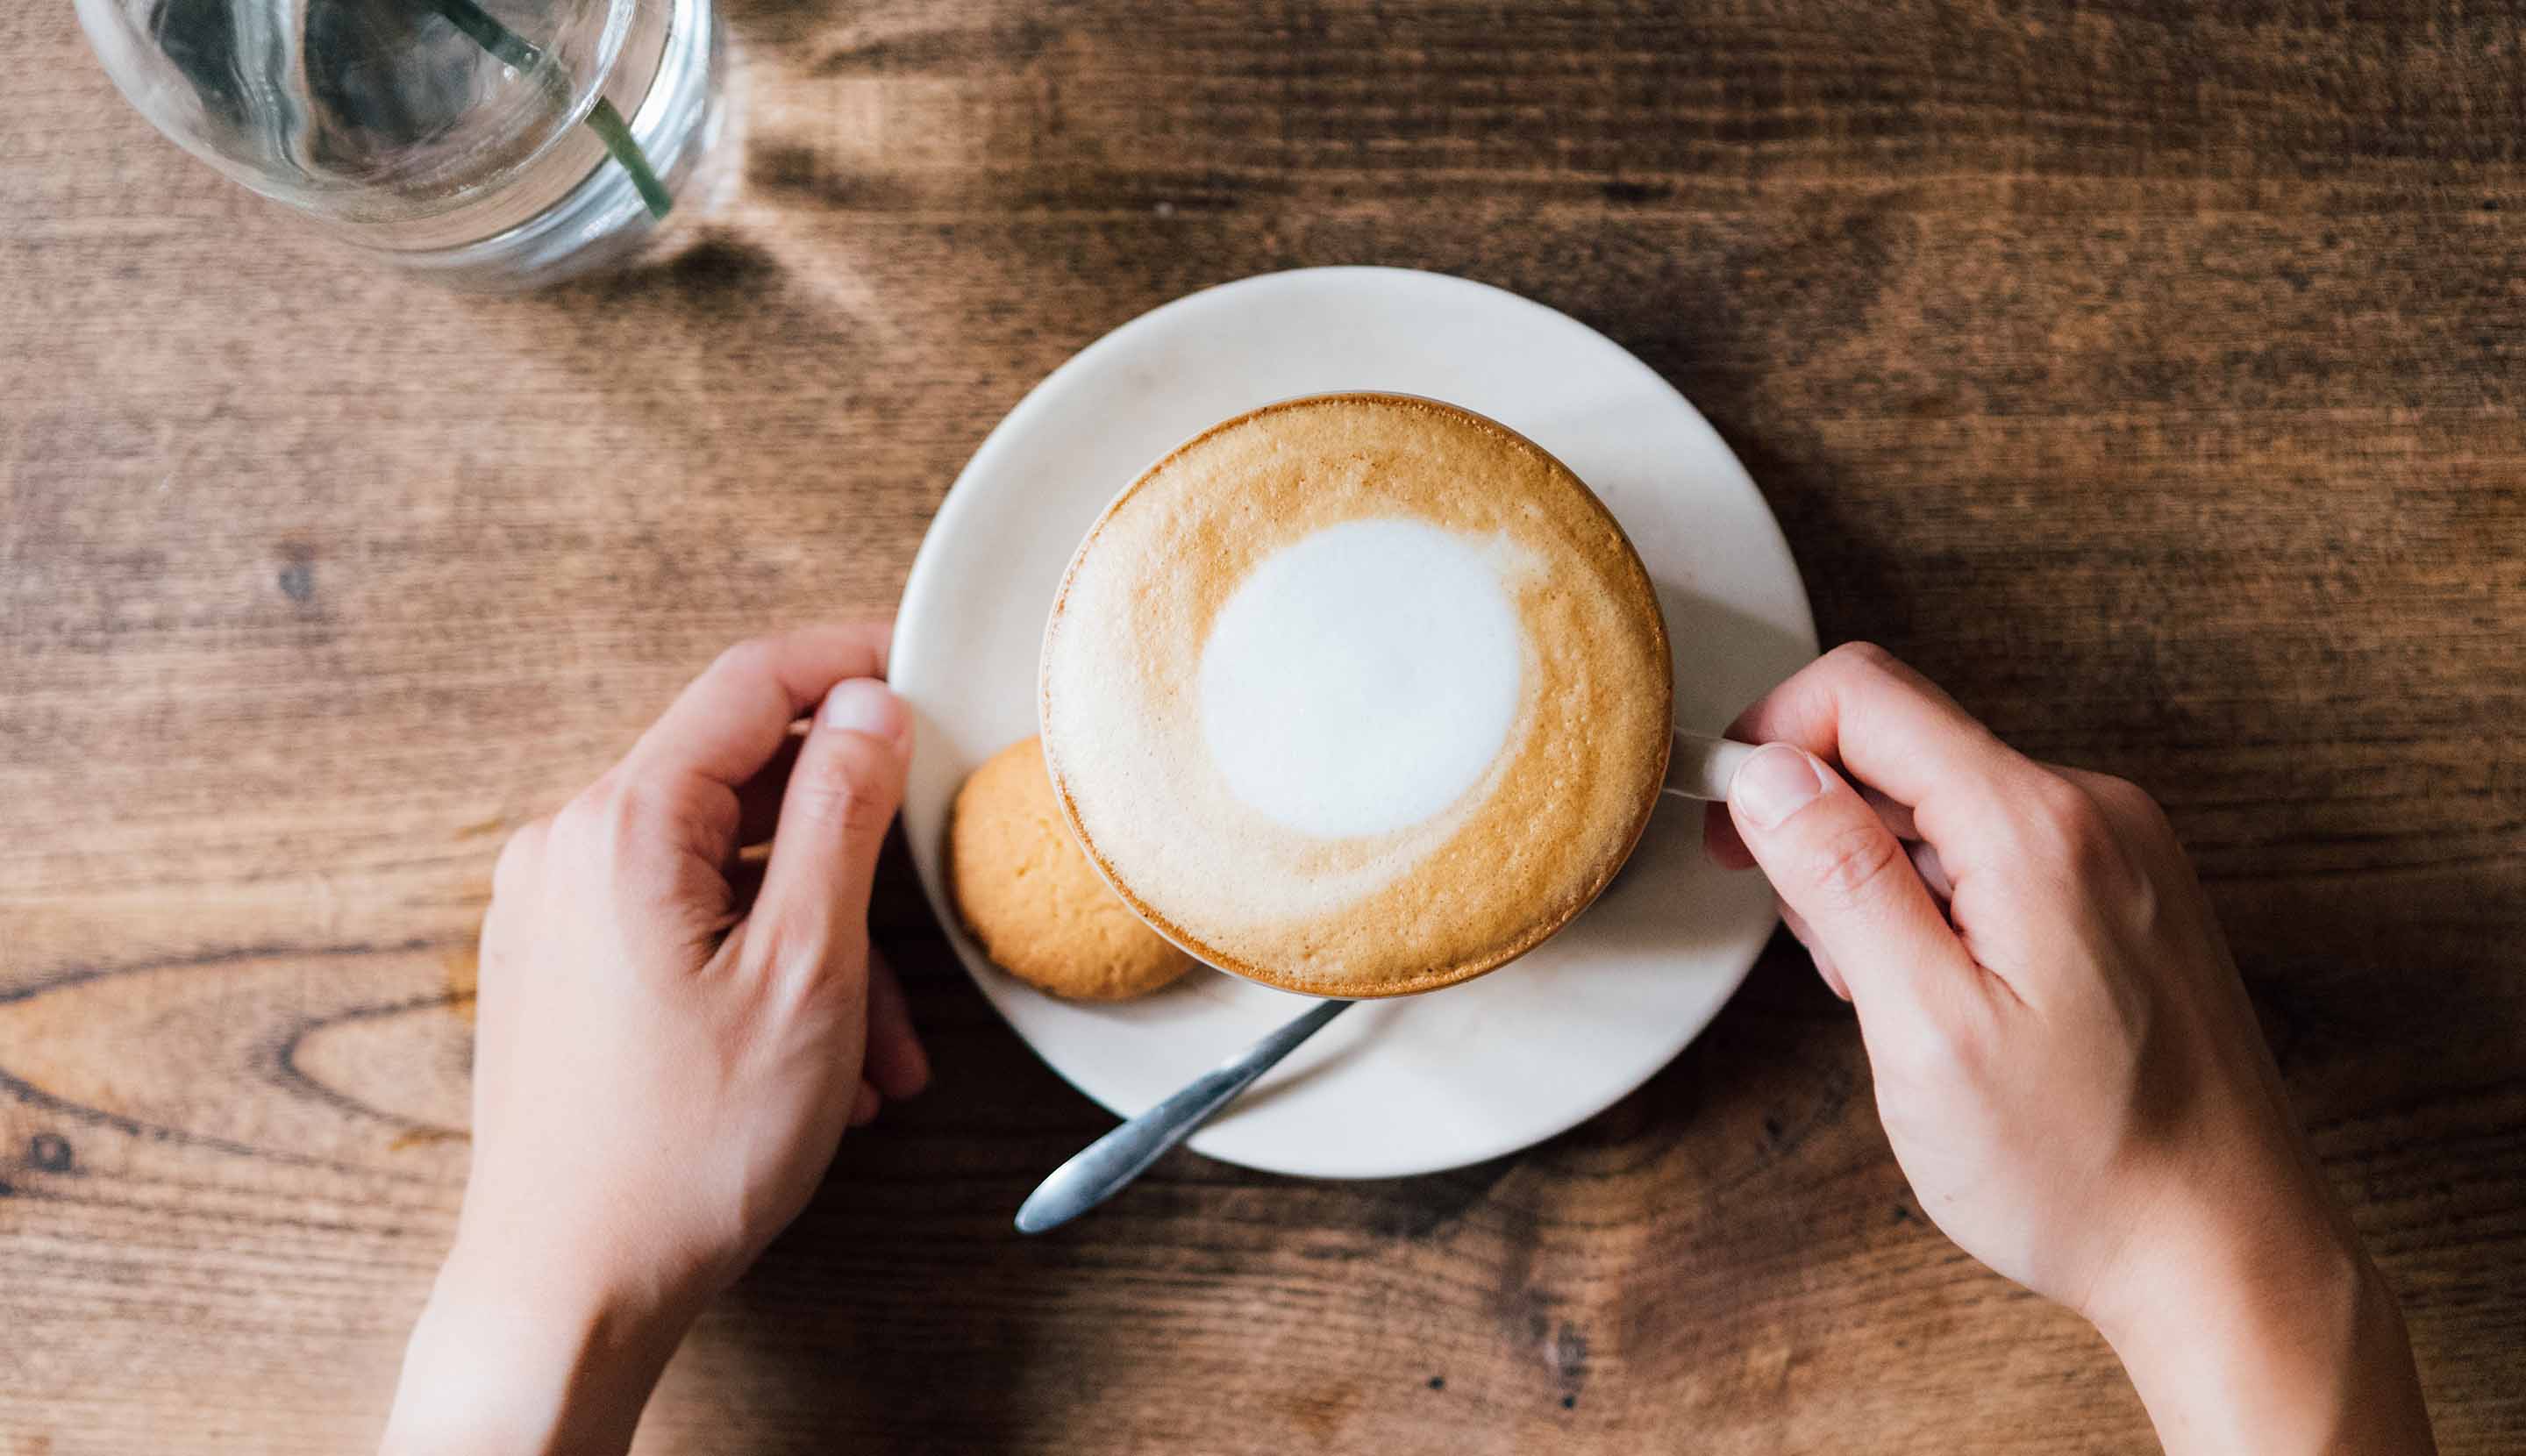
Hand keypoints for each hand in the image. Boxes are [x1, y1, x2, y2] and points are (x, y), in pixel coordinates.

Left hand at [382, 625, 929, 1455]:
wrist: (566, 1292)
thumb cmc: (685, 1150)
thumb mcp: (807, 971)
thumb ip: (843, 817)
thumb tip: (872, 706)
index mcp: (622, 825)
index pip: (753, 682)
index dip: (854, 662)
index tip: (931, 675)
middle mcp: (567, 846)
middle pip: (744, 786)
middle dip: (854, 857)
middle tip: (930, 927)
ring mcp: (552, 909)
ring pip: (724, 872)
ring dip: (822, 939)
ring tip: (882, 1053)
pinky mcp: (559, 967)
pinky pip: (682, 924)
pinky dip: (762, 967)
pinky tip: (821, 1060)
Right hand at [1706, 643, 2432, 1455]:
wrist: (2228, 1256)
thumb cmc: (2083, 1167)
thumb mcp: (1923, 1031)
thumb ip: (1840, 881)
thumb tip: (1767, 772)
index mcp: (2037, 826)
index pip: (1863, 694)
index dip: (1769, 741)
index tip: (1727, 827)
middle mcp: (2094, 813)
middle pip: (1905, 743)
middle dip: (1824, 828)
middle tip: (1818, 952)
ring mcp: (2122, 852)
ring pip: (1946, 801)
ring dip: (1883, 874)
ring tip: (1891, 998)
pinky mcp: (2131, 895)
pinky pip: (2000, 849)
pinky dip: (1942, 902)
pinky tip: (1948, 999)